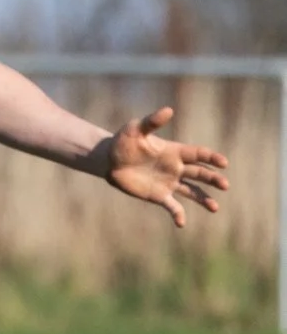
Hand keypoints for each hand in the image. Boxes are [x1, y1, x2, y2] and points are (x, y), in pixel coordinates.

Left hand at [106, 106, 228, 226]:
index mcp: (174, 152)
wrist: (109, 160)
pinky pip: (172, 206)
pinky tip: (181, 223)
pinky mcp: (158, 195)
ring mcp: (169, 182)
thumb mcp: (135, 129)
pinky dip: (178, 214)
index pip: (198, 154)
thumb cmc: (123, 142)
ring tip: (215, 208)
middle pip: (200, 173)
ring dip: (204, 199)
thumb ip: (152, 121)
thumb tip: (168, 110)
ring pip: (192, 191)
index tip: (223, 163)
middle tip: (225, 185)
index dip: (211, 158)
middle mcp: (176, 168)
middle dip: (213, 179)